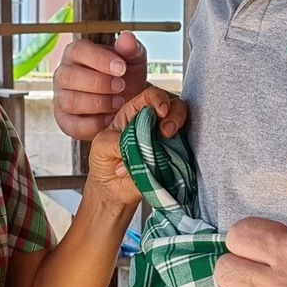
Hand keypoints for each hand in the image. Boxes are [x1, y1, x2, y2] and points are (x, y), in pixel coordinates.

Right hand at [54, 31, 148, 140]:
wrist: (126, 104)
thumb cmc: (124, 77)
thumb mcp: (133, 61)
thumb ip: (131, 49)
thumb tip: (126, 37)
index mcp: (76, 53)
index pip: (78, 50)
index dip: (99, 59)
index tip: (121, 68)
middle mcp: (63, 74)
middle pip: (69, 76)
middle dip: (99, 83)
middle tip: (121, 87)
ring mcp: (61, 98)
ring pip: (70, 100)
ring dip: (98, 103)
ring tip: (118, 103)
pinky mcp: (64, 120)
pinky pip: (72, 124)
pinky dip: (94, 124)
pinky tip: (110, 118)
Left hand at [86, 89, 188, 210]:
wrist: (111, 190)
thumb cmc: (104, 161)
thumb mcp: (101, 146)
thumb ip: (116, 140)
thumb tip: (136, 145)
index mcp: (134, 113)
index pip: (150, 96)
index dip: (158, 99)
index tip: (160, 110)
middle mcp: (153, 123)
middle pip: (174, 106)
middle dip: (175, 114)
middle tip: (166, 131)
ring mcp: (165, 140)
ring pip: (184, 126)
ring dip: (180, 131)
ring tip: (167, 140)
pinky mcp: (173, 157)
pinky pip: (185, 151)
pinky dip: (180, 153)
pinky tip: (168, 160)